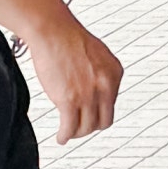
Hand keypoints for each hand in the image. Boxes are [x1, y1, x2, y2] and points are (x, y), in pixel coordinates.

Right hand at [22, 7, 122, 142]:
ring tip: (68, 133)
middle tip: (80, 128)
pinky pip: (70, 127)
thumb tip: (94, 89)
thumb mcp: (97, 55)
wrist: (53, 30)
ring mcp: (88, 95)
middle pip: (104, 120)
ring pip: (87, 127)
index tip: (89, 114)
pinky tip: (61, 138)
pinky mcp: (69, 100)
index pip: (111, 103)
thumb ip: (99, 74)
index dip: (98, 111)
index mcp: (115, 73)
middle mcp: (106, 86)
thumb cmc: (68, 37)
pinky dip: (65, 136)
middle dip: (91, 126)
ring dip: (77, 133)